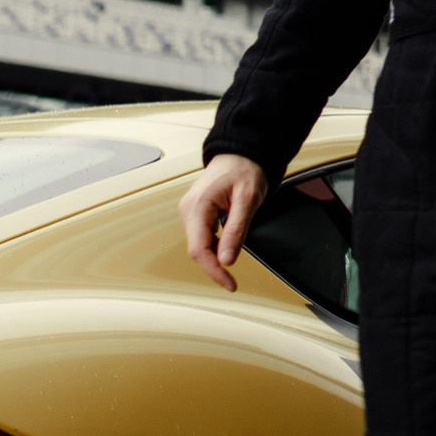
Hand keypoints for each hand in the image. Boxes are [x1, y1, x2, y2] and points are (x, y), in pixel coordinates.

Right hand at [180, 154, 266, 290]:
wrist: (241, 152)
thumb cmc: (244, 169)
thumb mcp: (247, 200)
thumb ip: (236, 230)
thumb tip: (227, 259)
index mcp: (198, 206)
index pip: (199, 248)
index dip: (213, 271)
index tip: (229, 283)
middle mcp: (189, 209)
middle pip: (196, 249)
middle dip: (213, 268)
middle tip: (231, 283)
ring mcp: (191, 211)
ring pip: (198, 245)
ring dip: (213, 259)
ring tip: (230, 271)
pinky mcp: (197, 212)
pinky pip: (202, 236)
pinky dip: (213, 248)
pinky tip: (224, 252)